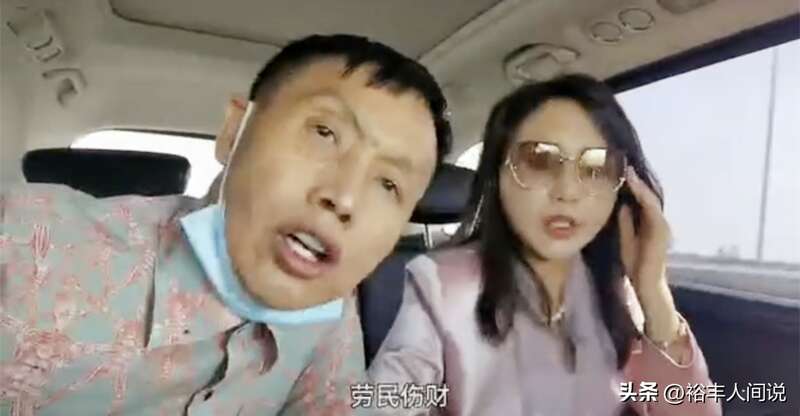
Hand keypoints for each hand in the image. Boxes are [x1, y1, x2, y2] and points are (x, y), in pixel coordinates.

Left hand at [618, 166, 670, 291]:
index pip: (641, 201)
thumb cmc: (636, 264)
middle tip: (626, 164)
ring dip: (640, 185)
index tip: (621, 173)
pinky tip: (635, 186)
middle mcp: (658, 222)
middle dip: (638, 181)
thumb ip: (626, 223)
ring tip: (629, 171)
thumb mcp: (626, 238)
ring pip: (651, 199)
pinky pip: (652, 208)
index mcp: (649, 224)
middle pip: (648, 197)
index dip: (633, 187)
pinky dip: (644, 196)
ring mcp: (661, 225)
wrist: (645, 283)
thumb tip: (622, 205)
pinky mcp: (661, 230)